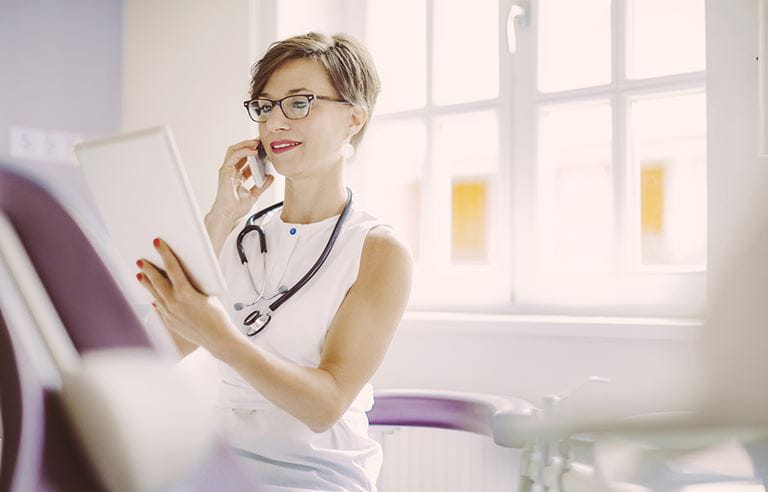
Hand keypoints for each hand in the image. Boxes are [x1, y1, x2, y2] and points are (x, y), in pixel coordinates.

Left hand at [136, 238, 241, 353]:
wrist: (218, 338)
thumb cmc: (217, 316)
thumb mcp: (208, 294)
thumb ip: (193, 284)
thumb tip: (183, 275)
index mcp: (186, 293)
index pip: (172, 268)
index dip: (164, 253)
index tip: (157, 243)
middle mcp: (174, 304)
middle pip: (158, 281)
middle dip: (148, 268)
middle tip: (141, 259)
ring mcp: (170, 314)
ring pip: (155, 294)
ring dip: (147, 283)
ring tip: (140, 274)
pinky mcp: (169, 322)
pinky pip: (159, 307)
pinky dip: (155, 298)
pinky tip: (152, 294)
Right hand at [211, 138, 274, 219]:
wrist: (228, 215)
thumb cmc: (236, 208)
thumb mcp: (254, 194)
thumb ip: (262, 185)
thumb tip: (271, 176)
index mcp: (237, 176)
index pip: (245, 160)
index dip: (254, 153)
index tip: (264, 150)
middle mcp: (231, 172)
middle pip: (239, 152)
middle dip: (249, 145)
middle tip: (260, 142)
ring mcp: (227, 170)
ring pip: (234, 150)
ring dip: (246, 144)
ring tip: (257, 143)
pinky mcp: (225, 171)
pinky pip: (234, 156)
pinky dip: (244, 151)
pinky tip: (253, 151)